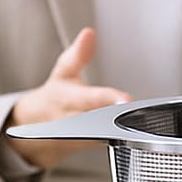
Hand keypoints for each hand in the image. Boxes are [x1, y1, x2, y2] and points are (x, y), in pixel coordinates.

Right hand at [7, 27, 130, 169]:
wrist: (36, 129)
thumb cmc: (57, 96)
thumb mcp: (63, 73)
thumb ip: (79, 55)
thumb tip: (89, 33)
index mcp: (69, 100)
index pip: (90, 99)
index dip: (108, 100)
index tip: (125, 99)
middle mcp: (75, 122)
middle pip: (101, 122)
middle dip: (120, 118)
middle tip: (140, 111)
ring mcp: (84, 139)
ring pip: (108, 136)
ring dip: (127, 129)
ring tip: (145, 119)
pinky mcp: (93, 148)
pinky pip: (112, 142)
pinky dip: (126, 136)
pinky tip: (141, 128)